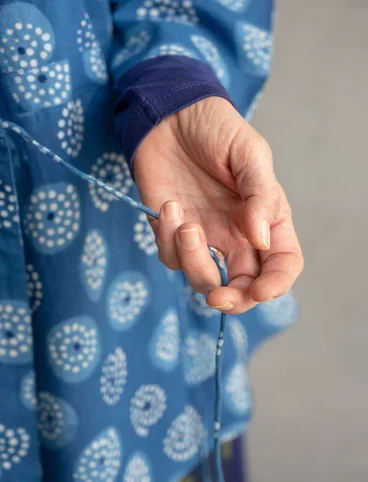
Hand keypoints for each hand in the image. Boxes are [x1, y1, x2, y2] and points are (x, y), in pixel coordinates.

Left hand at [134, 97, 302, 313]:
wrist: (171, 115)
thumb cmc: (216, 128)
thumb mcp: (249, 153)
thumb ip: (260, 196)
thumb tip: (262, 241)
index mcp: (266, 218)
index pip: (281, 263)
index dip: (276, 284)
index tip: (261, 290)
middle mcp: (237, 234)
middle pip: (242, 286)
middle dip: (233, 300)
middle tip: (218, 297)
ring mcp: (204, 235)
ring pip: (202, 277)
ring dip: (193, 260)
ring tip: (184, 223)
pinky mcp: (171, 231)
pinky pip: (169, 255)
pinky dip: (166, 237)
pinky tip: (167, 206)